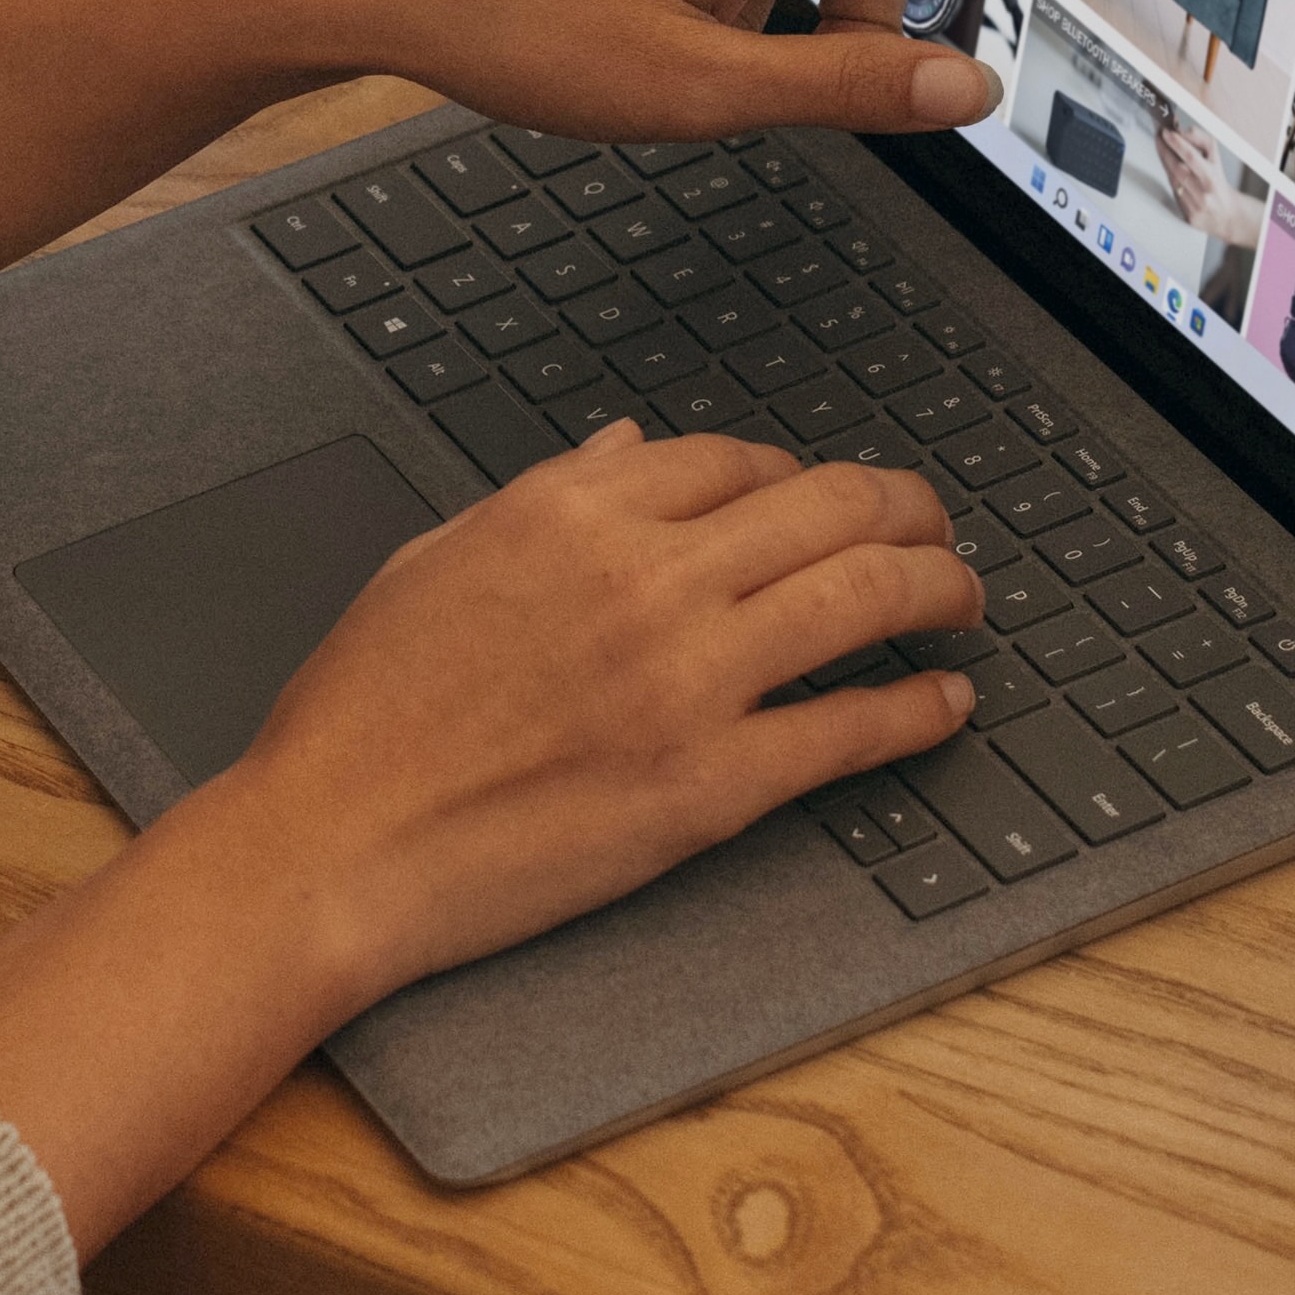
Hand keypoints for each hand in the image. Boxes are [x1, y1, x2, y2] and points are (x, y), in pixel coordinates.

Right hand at [172, 425, 985, 1010]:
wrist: (331, 842)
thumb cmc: (362, 713)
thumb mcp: (438, 561)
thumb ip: (546, 498)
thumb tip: (628, 452)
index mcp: (573, 513)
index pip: (736, 461)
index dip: (800, 476)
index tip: (823, 499)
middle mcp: (644, 578)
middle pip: (829, 507)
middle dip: (906, 509)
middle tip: (935, 527)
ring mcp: (685, 681)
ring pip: (863, 597)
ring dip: (939, 586)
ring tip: (964, 596)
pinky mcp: (709, 785)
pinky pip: (847, 730)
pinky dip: (915, 709)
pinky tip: (945, 702)